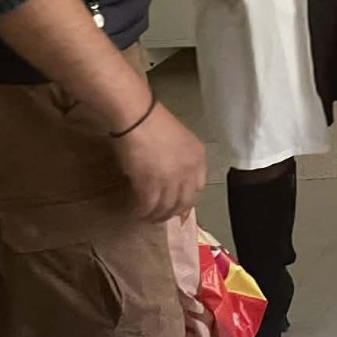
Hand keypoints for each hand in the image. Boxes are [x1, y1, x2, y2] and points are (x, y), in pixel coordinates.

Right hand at [112, 103, 206, 220]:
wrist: (138, 119)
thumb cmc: (154, 123)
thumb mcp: (179, 142)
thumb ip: (180, 161)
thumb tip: (170, 178)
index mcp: (199, 158)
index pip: (199, 187)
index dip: (188, 199)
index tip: (179, 205)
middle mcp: (189, 171)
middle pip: (185, 201)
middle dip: (173, 212)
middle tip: (162, 216)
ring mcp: (171, 179)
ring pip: (167, 207)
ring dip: (157, 215)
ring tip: (148, 217)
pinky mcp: (151, 184)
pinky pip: (149, 205)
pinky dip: (143, 211)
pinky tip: (138, 211)